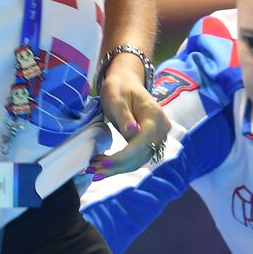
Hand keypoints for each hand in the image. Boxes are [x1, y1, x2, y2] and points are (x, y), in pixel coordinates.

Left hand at [91, 55, 168, 174]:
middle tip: (91, 171)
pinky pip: (137, 158)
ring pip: (138, 161)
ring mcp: (157, 137)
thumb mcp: (117, 98)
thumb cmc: (119, 87)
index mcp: (154, 116)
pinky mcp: (150, 143)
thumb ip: (125, 115)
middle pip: (140, 155)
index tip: (103, 163)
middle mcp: (161, 129)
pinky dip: (120, 165)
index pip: (141, 142)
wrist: (126, 82)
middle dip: (116, 166)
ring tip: (94, 171)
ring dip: (116, 169)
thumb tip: (133, 132)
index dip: (123, 156)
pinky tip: (103, 166)